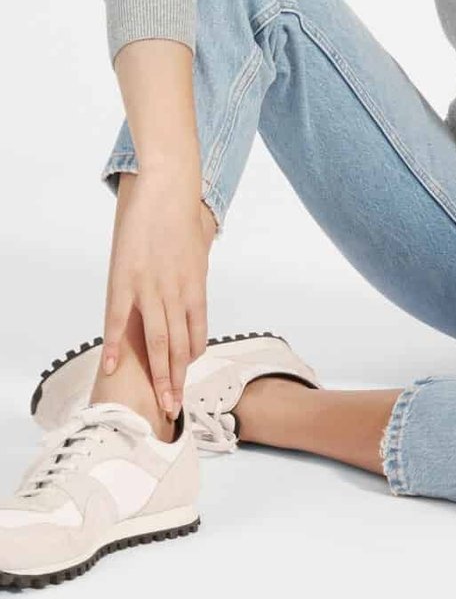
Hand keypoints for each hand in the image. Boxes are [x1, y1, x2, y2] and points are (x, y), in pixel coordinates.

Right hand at [102, 172, 213, 417]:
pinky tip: (114, 367)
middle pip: (178, 345)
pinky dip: (117, 344)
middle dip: (176, 380)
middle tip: (173, 409)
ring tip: (158, 401)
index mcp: (196, 286)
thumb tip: (190, 297)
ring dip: (157, 373)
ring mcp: (151, 287)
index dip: (188, 361)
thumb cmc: (184, 217)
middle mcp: (177, 292)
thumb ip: (192, 279)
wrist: (170, 189)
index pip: (196, 334)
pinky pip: (120, 320)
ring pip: (157, 339)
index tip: (184, 383)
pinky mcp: (126, 279)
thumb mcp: (197, 252)